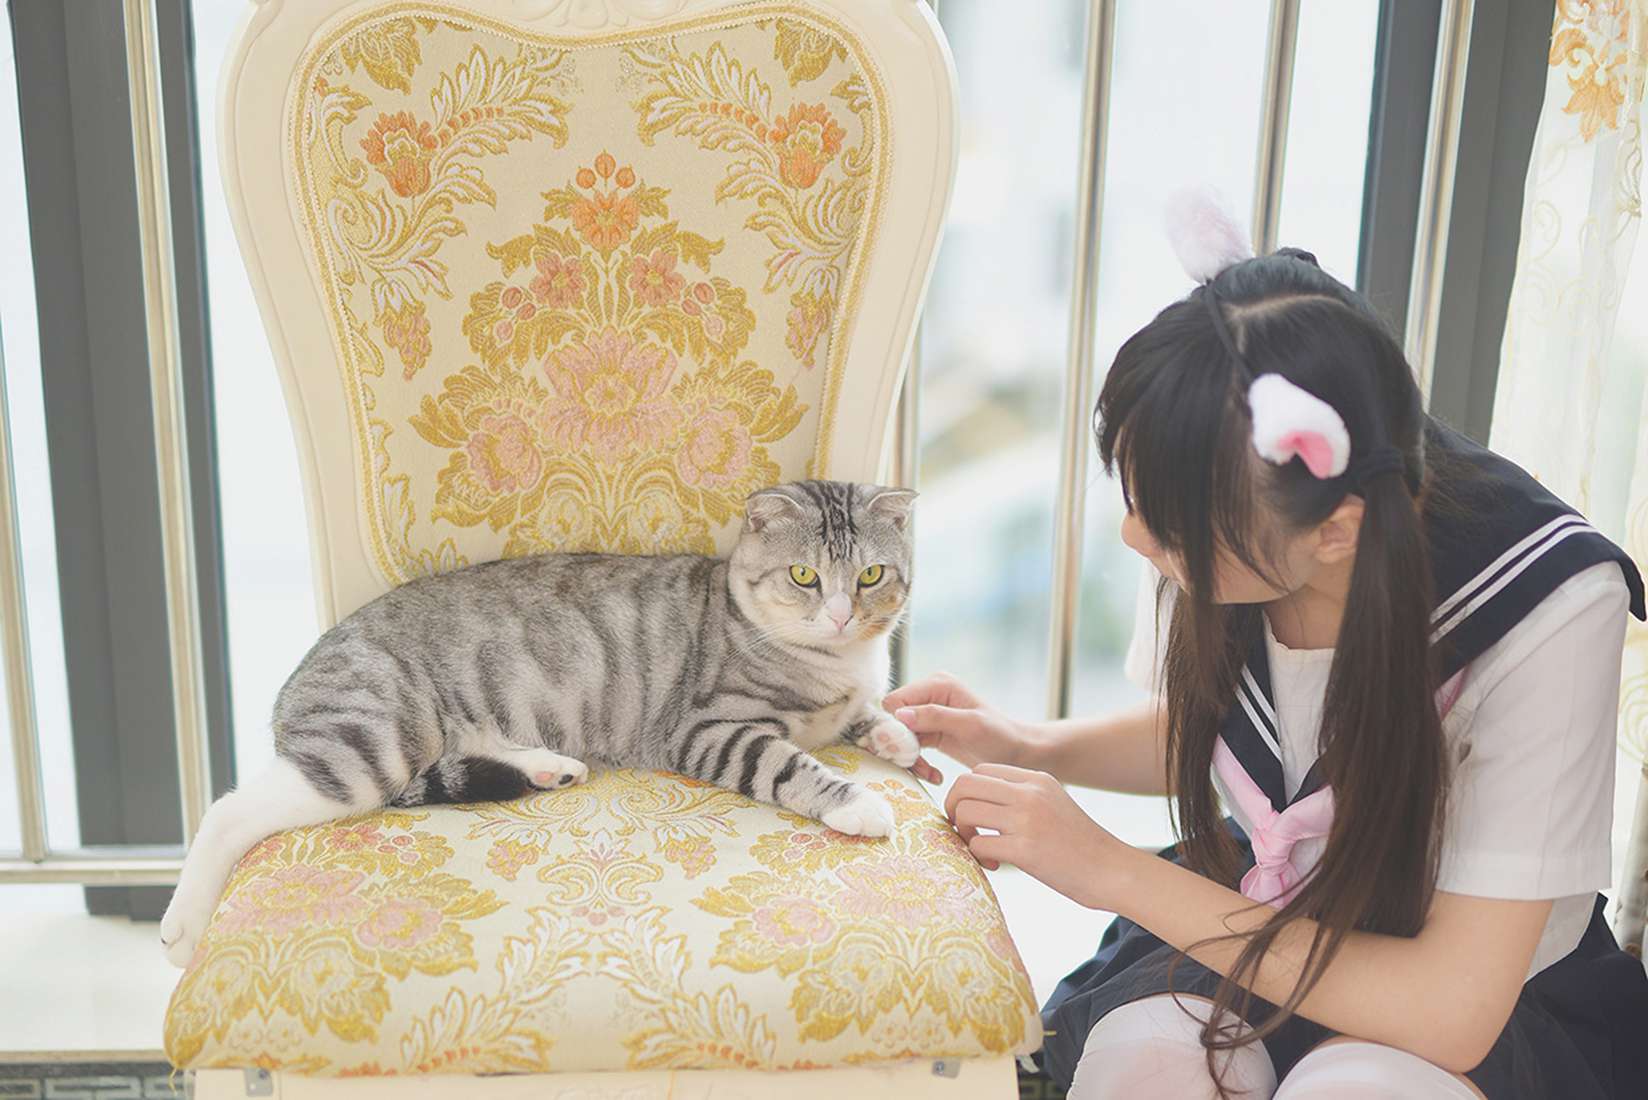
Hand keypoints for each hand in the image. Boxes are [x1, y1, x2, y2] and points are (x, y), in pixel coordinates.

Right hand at [882, 673, 1038, 783]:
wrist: (1017, 754)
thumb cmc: (1000, 736)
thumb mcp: (969, 725)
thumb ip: (934, 717)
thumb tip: (899, 714)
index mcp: (937, 684)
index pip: (895, 701)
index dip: (894, 726)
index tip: (906, 750)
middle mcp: (929, 696)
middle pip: (892, 720)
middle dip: (901, 746)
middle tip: (916, 765)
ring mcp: (928, 715)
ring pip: (898, 737)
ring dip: (909, 758)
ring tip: (929, 774)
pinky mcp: (930, 733)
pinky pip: (910, 748)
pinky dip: (917, 763)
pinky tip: (933, 775)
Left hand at [942, 762, 1139, 909]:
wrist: (1112, 870)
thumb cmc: (1080, 843)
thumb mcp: (1052, 803)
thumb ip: (1020, 795)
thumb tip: (977, 800)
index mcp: (1036, 778)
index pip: (979, 770)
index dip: (966, 792)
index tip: (972, 814)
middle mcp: (1030, 793)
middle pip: (964, 784)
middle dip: (953, 807)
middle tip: (963, 829)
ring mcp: (1027, 819)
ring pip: (965, 811)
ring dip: (963, 833)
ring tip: (981, 849)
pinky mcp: (1025, 849)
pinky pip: (977, 844)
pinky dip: (977, 856)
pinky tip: (995, 864)